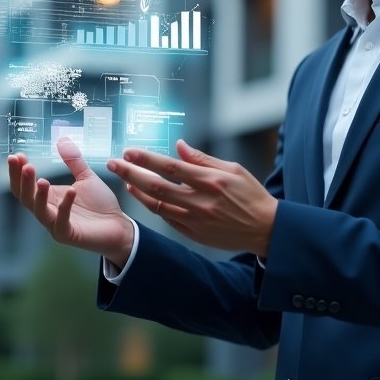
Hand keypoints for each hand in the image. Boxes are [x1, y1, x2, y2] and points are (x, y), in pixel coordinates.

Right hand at [8, 138, 134, 267]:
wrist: (118, 226)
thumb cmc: (100, 204)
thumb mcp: (86, 178)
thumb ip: (73, 161)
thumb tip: (62, 139)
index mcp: (48, 197)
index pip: (25, 185)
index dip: (18, 172)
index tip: (17, 155)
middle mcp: (48, 211)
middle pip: (25, 197)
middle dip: (22, 181)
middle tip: (24, 165)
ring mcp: (56, 224)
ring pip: (39, 211)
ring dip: (38, 195)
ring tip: (42, 180)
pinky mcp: (68, 234)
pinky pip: (61, 221)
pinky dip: (64, 206)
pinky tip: (71, 191)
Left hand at [106, 139, 277, 257]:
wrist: (265, 229)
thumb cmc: (251, 194)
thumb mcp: (233, 170)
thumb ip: (202, 159)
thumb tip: (178, 145)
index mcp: (211, 181)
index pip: (170, 167)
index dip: (146, 159)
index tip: (129, 151)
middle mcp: (200, 202)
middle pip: (157, 186)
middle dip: (131, 173)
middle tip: (113, 163)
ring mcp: (195, 220)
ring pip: (158, 205)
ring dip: (138, 192)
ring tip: (125, 180)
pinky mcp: (194, 234)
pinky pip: (167, 219)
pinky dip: (153, 207)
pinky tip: (143, 197)